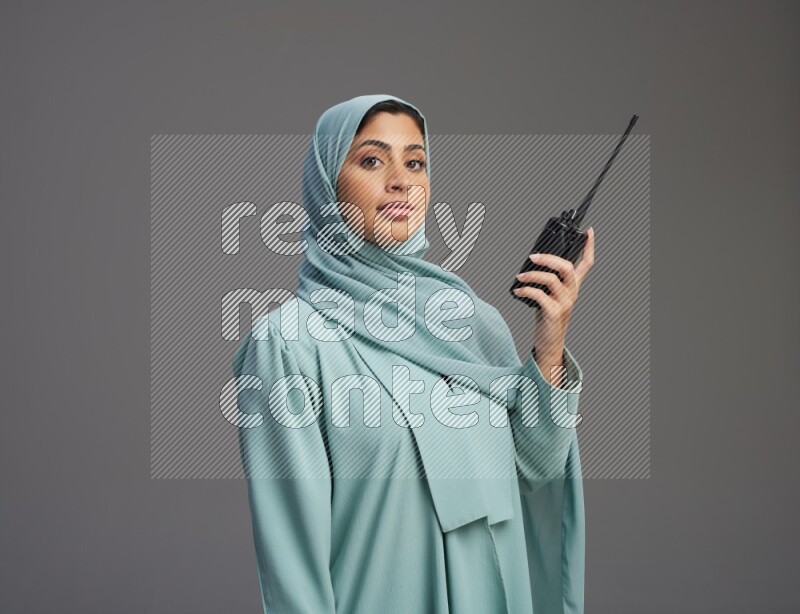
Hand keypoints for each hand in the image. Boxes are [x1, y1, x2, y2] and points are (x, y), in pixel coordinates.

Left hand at [512, 228, 595, 381]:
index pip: (587, 264)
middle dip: (550, 258)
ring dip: (533, 274)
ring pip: (552, 280)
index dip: (589, 246)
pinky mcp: (553, 313)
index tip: (588, 231)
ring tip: (520, 276)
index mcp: (573, 287)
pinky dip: (526, 290)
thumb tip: (533, 262)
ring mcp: (564, 303)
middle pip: (568, 268)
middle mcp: (572, 293)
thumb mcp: (551, 296)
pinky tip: (517, 291)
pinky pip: (539, 295)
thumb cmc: (548, 317)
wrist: (549, 343)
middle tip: (533, 256)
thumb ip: (548, 281)